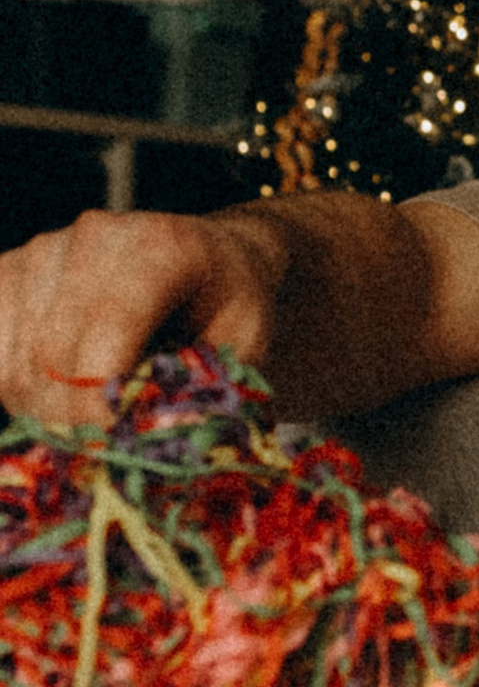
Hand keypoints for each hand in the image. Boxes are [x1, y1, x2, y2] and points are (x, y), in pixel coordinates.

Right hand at [0, 210, 279, 426]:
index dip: (102, 402)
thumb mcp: (246, 345)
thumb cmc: (229, 304)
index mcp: (160, 248)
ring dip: (45, 408)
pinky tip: (57, 393)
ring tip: (93, 412)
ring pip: (17, 362)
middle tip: (107, 447)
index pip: (108, 333)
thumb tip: (160, 446)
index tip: (115, 444)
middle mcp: (93, 239)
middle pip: (54, 356)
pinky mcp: (6, 271)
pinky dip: (16, 386)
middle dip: (75, 419)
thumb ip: (207, 391)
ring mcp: (43, 251)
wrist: (205, 253)